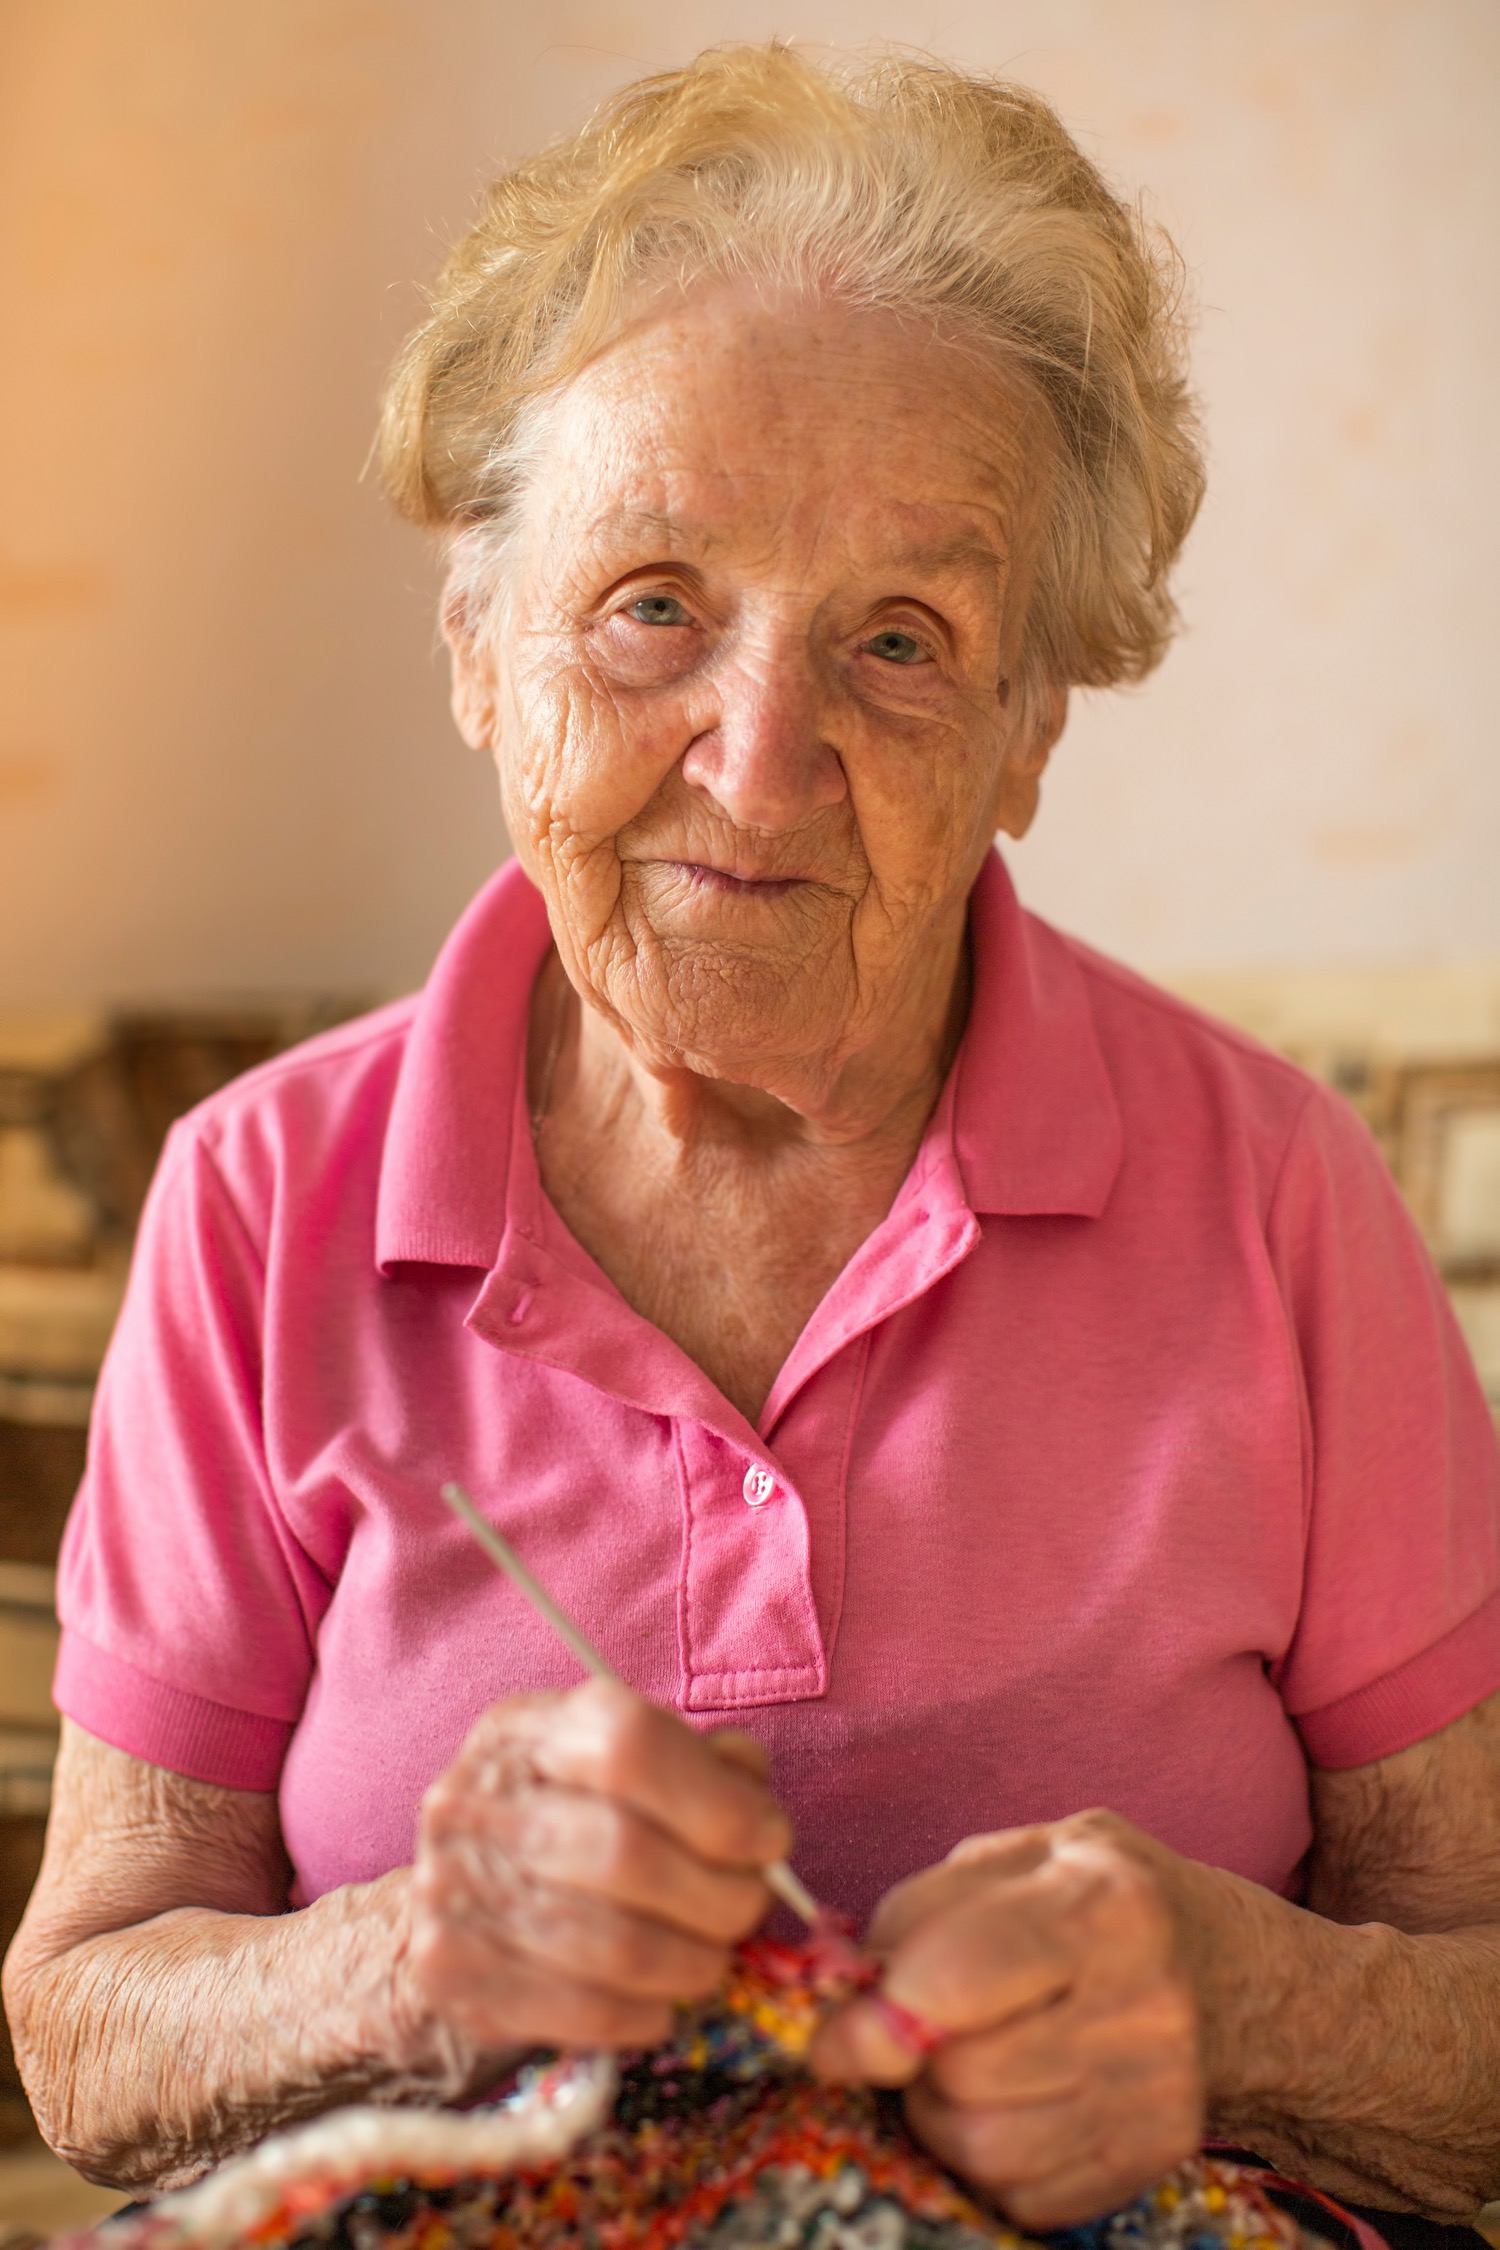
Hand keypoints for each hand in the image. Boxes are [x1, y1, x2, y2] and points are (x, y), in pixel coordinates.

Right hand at [400, 1679, 790, 2066]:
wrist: (457, 1892)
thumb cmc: (570, 1818)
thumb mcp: (631, 1766)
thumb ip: (706, 1767)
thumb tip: (756, 1807)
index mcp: (530, 1730)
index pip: (629, 1746)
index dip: (718, 1801)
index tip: (770, 1838)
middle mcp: (477, 1800)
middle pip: (626, 1852)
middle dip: (720, 1893)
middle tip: (749, 1908)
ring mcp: (455, 1889)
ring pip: (616, 1945)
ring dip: (694, 1961)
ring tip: (712, 1957)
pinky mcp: (455, 1975)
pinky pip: (586, 2010)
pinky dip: (648, 2013)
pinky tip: (661, 1998)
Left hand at [809, 1812, 1203, 2229]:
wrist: (1220, 1963)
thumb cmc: (1086, 1895)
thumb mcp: (1010, 1860)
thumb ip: (917, 1915)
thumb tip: (843, 2006)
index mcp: (1100, 1903)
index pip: (959, 1980)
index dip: (876, 2018)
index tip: (833, 2037)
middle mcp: (1144, 2002)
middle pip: (963, 2075)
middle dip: (915, 2060)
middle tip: (925, 2031)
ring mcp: (1159, 2090)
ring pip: (987, 2148)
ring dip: (944, 2117)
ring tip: (965, 2066)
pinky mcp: (1155, 2156)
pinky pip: (1025, 2197)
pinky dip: (991, 2162)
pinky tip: (1012, 2103)